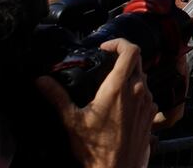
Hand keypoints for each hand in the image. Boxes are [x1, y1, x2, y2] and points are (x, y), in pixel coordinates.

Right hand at [35, 39, 155, 167]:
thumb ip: (57, 97)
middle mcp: (138, 91)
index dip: (119, 42)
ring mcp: (147, 103)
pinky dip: (136, 93)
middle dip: (121, 59)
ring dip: (129, 77)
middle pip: (136, 62)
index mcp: (119, 88)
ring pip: (142, 78)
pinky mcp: (151, 114)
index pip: (131, 50)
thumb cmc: (96, 149)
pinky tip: (120, 105)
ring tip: (110, 87)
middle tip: (105, 66)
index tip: (105, 47)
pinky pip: (146, 94)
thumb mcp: (72, 121)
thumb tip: (41, 80)